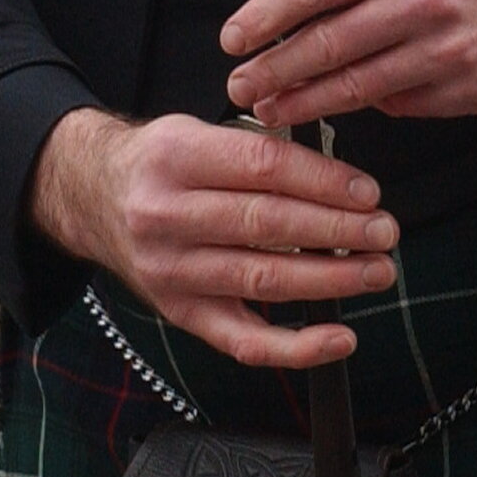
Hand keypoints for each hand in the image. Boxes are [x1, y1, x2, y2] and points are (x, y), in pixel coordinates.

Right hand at [24, 109, 396, 370]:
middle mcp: (167, 215)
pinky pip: (242, 341)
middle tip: (384, 232)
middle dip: (337, 231)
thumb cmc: (160, 163)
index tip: (368, 192)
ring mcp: (172, 271)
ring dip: (329, 280)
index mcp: (176, 157)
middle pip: (266, 225)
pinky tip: (338, 336)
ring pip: (261, 281)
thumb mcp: (195, 130)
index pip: (262, 167)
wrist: (91, 196)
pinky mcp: (180, 312)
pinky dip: (295, 346)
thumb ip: (256, 148)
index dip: (323, 180)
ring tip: (376, 271)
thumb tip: (340, 180)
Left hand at [223, 0, 476, 129]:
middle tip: (240, 85)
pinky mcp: (471, 90)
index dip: (264, 16)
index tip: (234, 37)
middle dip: (274, 71)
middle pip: (328, 46)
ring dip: (307, 101)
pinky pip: (404, 103)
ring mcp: (450, 51)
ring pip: (359, 86)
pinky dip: (373, 101)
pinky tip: (349, 101)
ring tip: (273, 107)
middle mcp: (425, 0)